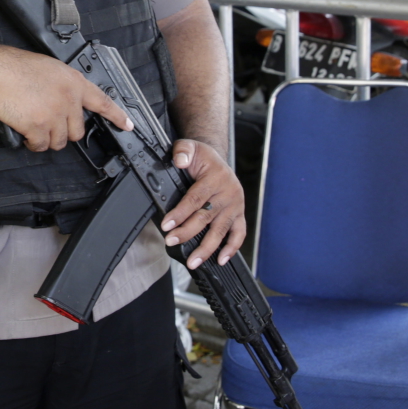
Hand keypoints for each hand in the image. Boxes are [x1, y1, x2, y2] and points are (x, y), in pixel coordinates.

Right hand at [0, 47, 130, 152]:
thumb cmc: (18, 67)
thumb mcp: (52, 69)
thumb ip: (65, 86)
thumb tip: (67, 101)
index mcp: (75, 83)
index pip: (103, 102)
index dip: (117, 116)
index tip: (128, 125)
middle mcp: (69, 99)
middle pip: (77, 132)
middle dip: (63, 132)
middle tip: (48, 124)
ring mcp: (55, 114)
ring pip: (59, 142)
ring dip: (47, 139)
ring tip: (34, 126)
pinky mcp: (38, 126)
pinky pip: (40, 145)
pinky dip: (32, 143)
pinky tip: (25, 134)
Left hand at [160, 140, 245, 269]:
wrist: (218, 161)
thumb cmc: (202, 158)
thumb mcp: (190, 146)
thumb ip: (182, 150)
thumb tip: (179, 161)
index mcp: (215, 177)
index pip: (195, 198)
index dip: (180, 213)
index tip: (167, 225)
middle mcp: (228, 193)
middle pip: (206, 217)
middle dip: (187, 232)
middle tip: (171, 241)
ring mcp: (235, 205)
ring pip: (221, 230)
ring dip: (207, 248)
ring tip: (192, 262)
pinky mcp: (240, 214)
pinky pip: (239, 233)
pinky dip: (232, 248)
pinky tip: (221, 260)